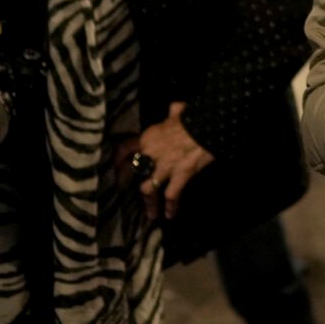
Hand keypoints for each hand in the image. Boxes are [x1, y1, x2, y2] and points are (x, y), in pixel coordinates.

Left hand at [130, 101, 213, 219]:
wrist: (208, 126)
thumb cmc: (193, 117)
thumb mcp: (179, 110)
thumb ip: (173, 112)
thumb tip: (174, 109)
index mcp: (148, 137)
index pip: (125, 149)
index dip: (119, 159)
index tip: (116, 167)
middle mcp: (150, 154)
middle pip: (135, 172)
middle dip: (130, 184)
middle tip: (127, 194)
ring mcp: (164, 167)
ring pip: (149, 189)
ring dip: (149, 203)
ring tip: (150, 214)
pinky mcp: (179, 177)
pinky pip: (171, 195)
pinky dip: (170, 206)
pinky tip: (170, 215)